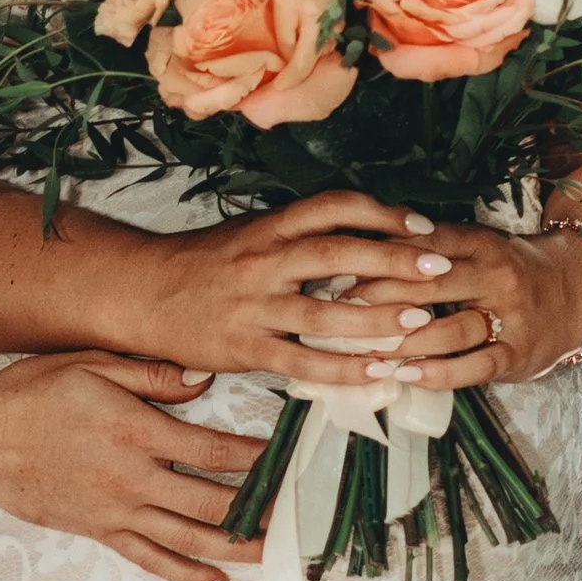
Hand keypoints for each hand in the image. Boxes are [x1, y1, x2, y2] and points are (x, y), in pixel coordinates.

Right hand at [0, 354, 263, 580]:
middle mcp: (133, 479)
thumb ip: (152, 374)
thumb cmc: (34, 392)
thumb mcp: (93, 364)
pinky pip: (151, 560)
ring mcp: (117, 512)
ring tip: (277, 553)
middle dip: (261, 508)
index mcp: (136, 432)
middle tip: (299, 512)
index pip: (214, 450)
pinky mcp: (100, 532)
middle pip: (213, 501)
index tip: (289, 454)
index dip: (257, 456)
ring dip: (238, 548)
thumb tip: (204, 379)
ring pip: (190, 538)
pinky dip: (187, 576)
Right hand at [136, 192, 581, 392]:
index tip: (422, 224)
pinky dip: (344, 368)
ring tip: (420, 322)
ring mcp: (256, 305)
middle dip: (395, 259)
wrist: (140, 293)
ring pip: (326, 310)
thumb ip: (296, 235)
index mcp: (268, 227)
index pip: (334, 207)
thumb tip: (358, 235)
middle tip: (441, 267)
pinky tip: (377, 373)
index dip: (382, 213)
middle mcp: (265, 260)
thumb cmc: (199, 265)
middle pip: (339, 252)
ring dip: (377, 316)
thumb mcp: (247, 234)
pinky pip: (303, 361)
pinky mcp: (246, 347)